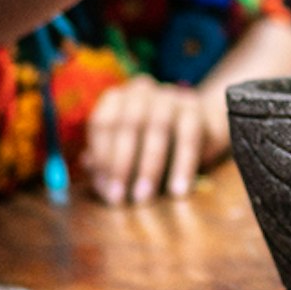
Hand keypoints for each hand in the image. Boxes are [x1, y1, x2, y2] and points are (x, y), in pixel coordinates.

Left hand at [79, 75, 225, 201]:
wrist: (201, 125)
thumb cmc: (152, 144)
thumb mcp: (127, 153)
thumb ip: (105, 161)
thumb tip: (89, 165)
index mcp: (116, 99)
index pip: (103, 123)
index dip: (102, 157)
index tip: (104, 188)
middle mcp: (141, 91)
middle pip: (128, 124)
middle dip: (122, 164)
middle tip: (120, 198)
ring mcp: (170, 96)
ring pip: (157, 128)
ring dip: (149, 167)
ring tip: (144, 197)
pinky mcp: (196, 108)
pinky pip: (189, 137)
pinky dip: (183, 166)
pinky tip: (178, 190)